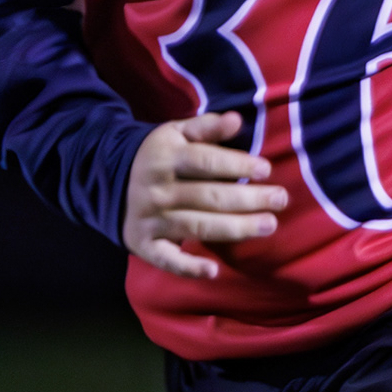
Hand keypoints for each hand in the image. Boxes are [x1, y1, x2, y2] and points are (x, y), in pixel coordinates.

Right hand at [123, 109, 286, 281]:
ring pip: (197, 226)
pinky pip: (168, 259)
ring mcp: (151, 219)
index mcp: (164, 157)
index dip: (236, 164)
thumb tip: (237, 120)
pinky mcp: (145, 245)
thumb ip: (207, 127)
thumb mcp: (177, 133)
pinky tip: (213, 271)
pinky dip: (189, 267)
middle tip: (281, 200)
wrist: (110, 183)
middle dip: (248, 199)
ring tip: (269, 225)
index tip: (266, 170)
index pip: (205, 161)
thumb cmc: (160, 157)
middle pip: (208, 196)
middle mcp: (157, 189)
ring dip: (235, 228)